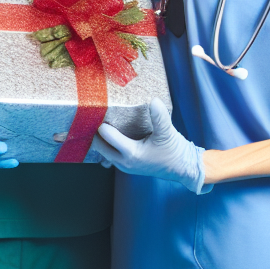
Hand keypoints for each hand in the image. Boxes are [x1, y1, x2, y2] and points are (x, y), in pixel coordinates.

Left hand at [91, 98, 210, 193]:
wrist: (183, 167)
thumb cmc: (174, 152)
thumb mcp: (167, 133)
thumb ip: (159, 117)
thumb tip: (153, 100)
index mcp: (131, 154)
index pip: (107, 137)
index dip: (98, 123)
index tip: (93, 109)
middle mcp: (124, 162)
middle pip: (99, 146)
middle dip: (92, 133)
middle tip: (86, 115)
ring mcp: (125, 165)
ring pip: (103, 151)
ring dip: (98, 139)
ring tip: (92, 123)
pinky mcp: (127, 164)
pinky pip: (110, 154)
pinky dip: (105, 144)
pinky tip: (106, 133)